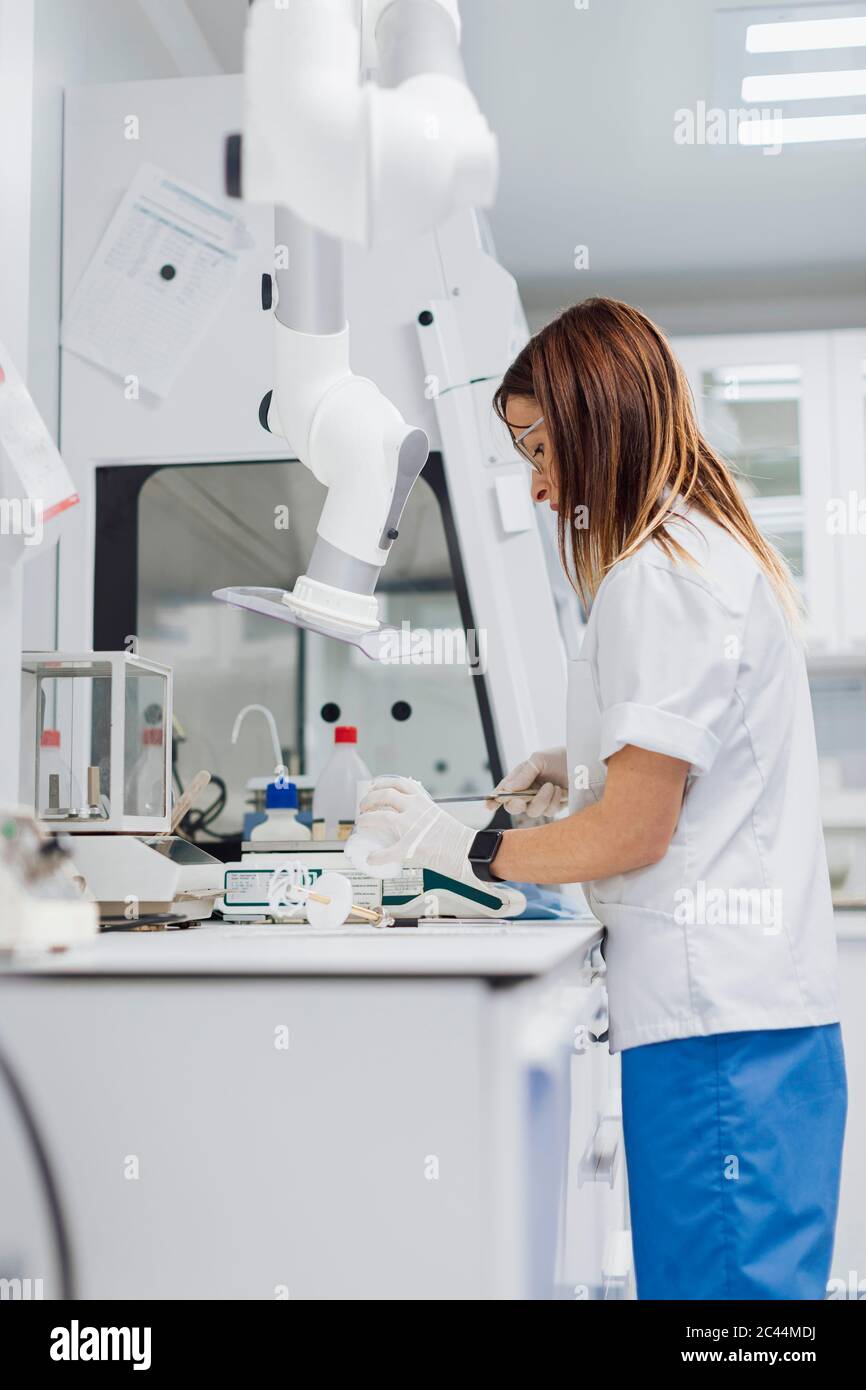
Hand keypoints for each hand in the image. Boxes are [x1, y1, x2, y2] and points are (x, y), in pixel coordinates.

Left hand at [350, 776, 474, 879]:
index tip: (373, 786)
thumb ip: (421, 813)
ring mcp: (410, 827)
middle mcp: (414, 809)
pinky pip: (387, 852)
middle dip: (369, 799)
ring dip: (366, 819)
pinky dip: (376, 856)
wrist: (466, 850)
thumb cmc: (455, 836)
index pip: (398, 783)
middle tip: (363, 806)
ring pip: (380, 817)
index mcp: (422, 801)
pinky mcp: (409, 847)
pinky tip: (371, 858)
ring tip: (362, 822)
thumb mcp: (436, 815)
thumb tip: (409, 818)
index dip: (382, 783)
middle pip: (384, 795)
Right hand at [488, 746, 567, 816]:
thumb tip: (509, 788)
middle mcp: (527, 792)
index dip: (494, 800)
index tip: (489, 805)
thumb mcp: (539, 759)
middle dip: (516, 805)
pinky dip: (553, 801)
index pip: (503, 791)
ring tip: (551, 785)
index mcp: (519, 779)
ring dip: (541, 800)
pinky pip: (548, 812)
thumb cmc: (560, 757)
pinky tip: (559, 791)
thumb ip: (523, 774)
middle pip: (513, 807)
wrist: (584, 763)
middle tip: (522, 800)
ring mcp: (540, 801)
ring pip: (532, 812)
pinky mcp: (553, 807)